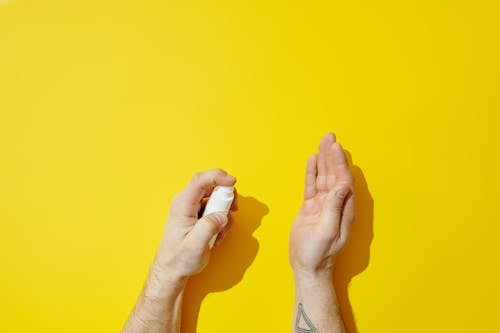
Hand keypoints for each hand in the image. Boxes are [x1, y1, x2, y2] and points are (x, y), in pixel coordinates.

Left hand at [154, 169, 237, 280]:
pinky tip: (217, 234)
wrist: (173, 269)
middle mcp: (186, 202)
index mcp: (182, 205)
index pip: (200, 180)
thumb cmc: (179, 259)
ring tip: (220, 232)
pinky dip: (221, 219)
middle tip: (232, 211)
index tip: (232, 182)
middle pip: (211, 185)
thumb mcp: (195, 246)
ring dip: (225, 211)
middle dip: (226, 196)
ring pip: (215, 197)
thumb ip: (209, 227)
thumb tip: (222, 215)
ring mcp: (192, 207)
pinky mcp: (198, 214)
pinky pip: (215, 208)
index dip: (218, 176)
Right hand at [290, 133, 354, 278]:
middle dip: (332, 155)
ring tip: (322, 142)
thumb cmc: (319, 253)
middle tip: (329, 136)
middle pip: (334, 173)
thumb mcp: (327, 231)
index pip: (343, 179)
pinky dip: (312, 172)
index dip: (339, 162)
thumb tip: (342, 185)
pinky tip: (312, 160)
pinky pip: (312, 185)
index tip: (335, 147)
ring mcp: (323, 204)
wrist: (308, 265)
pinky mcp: (311, 206)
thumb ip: (334, 207)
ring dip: (323, 159)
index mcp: (344, 208)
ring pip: (323, 176)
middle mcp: (335, 203)